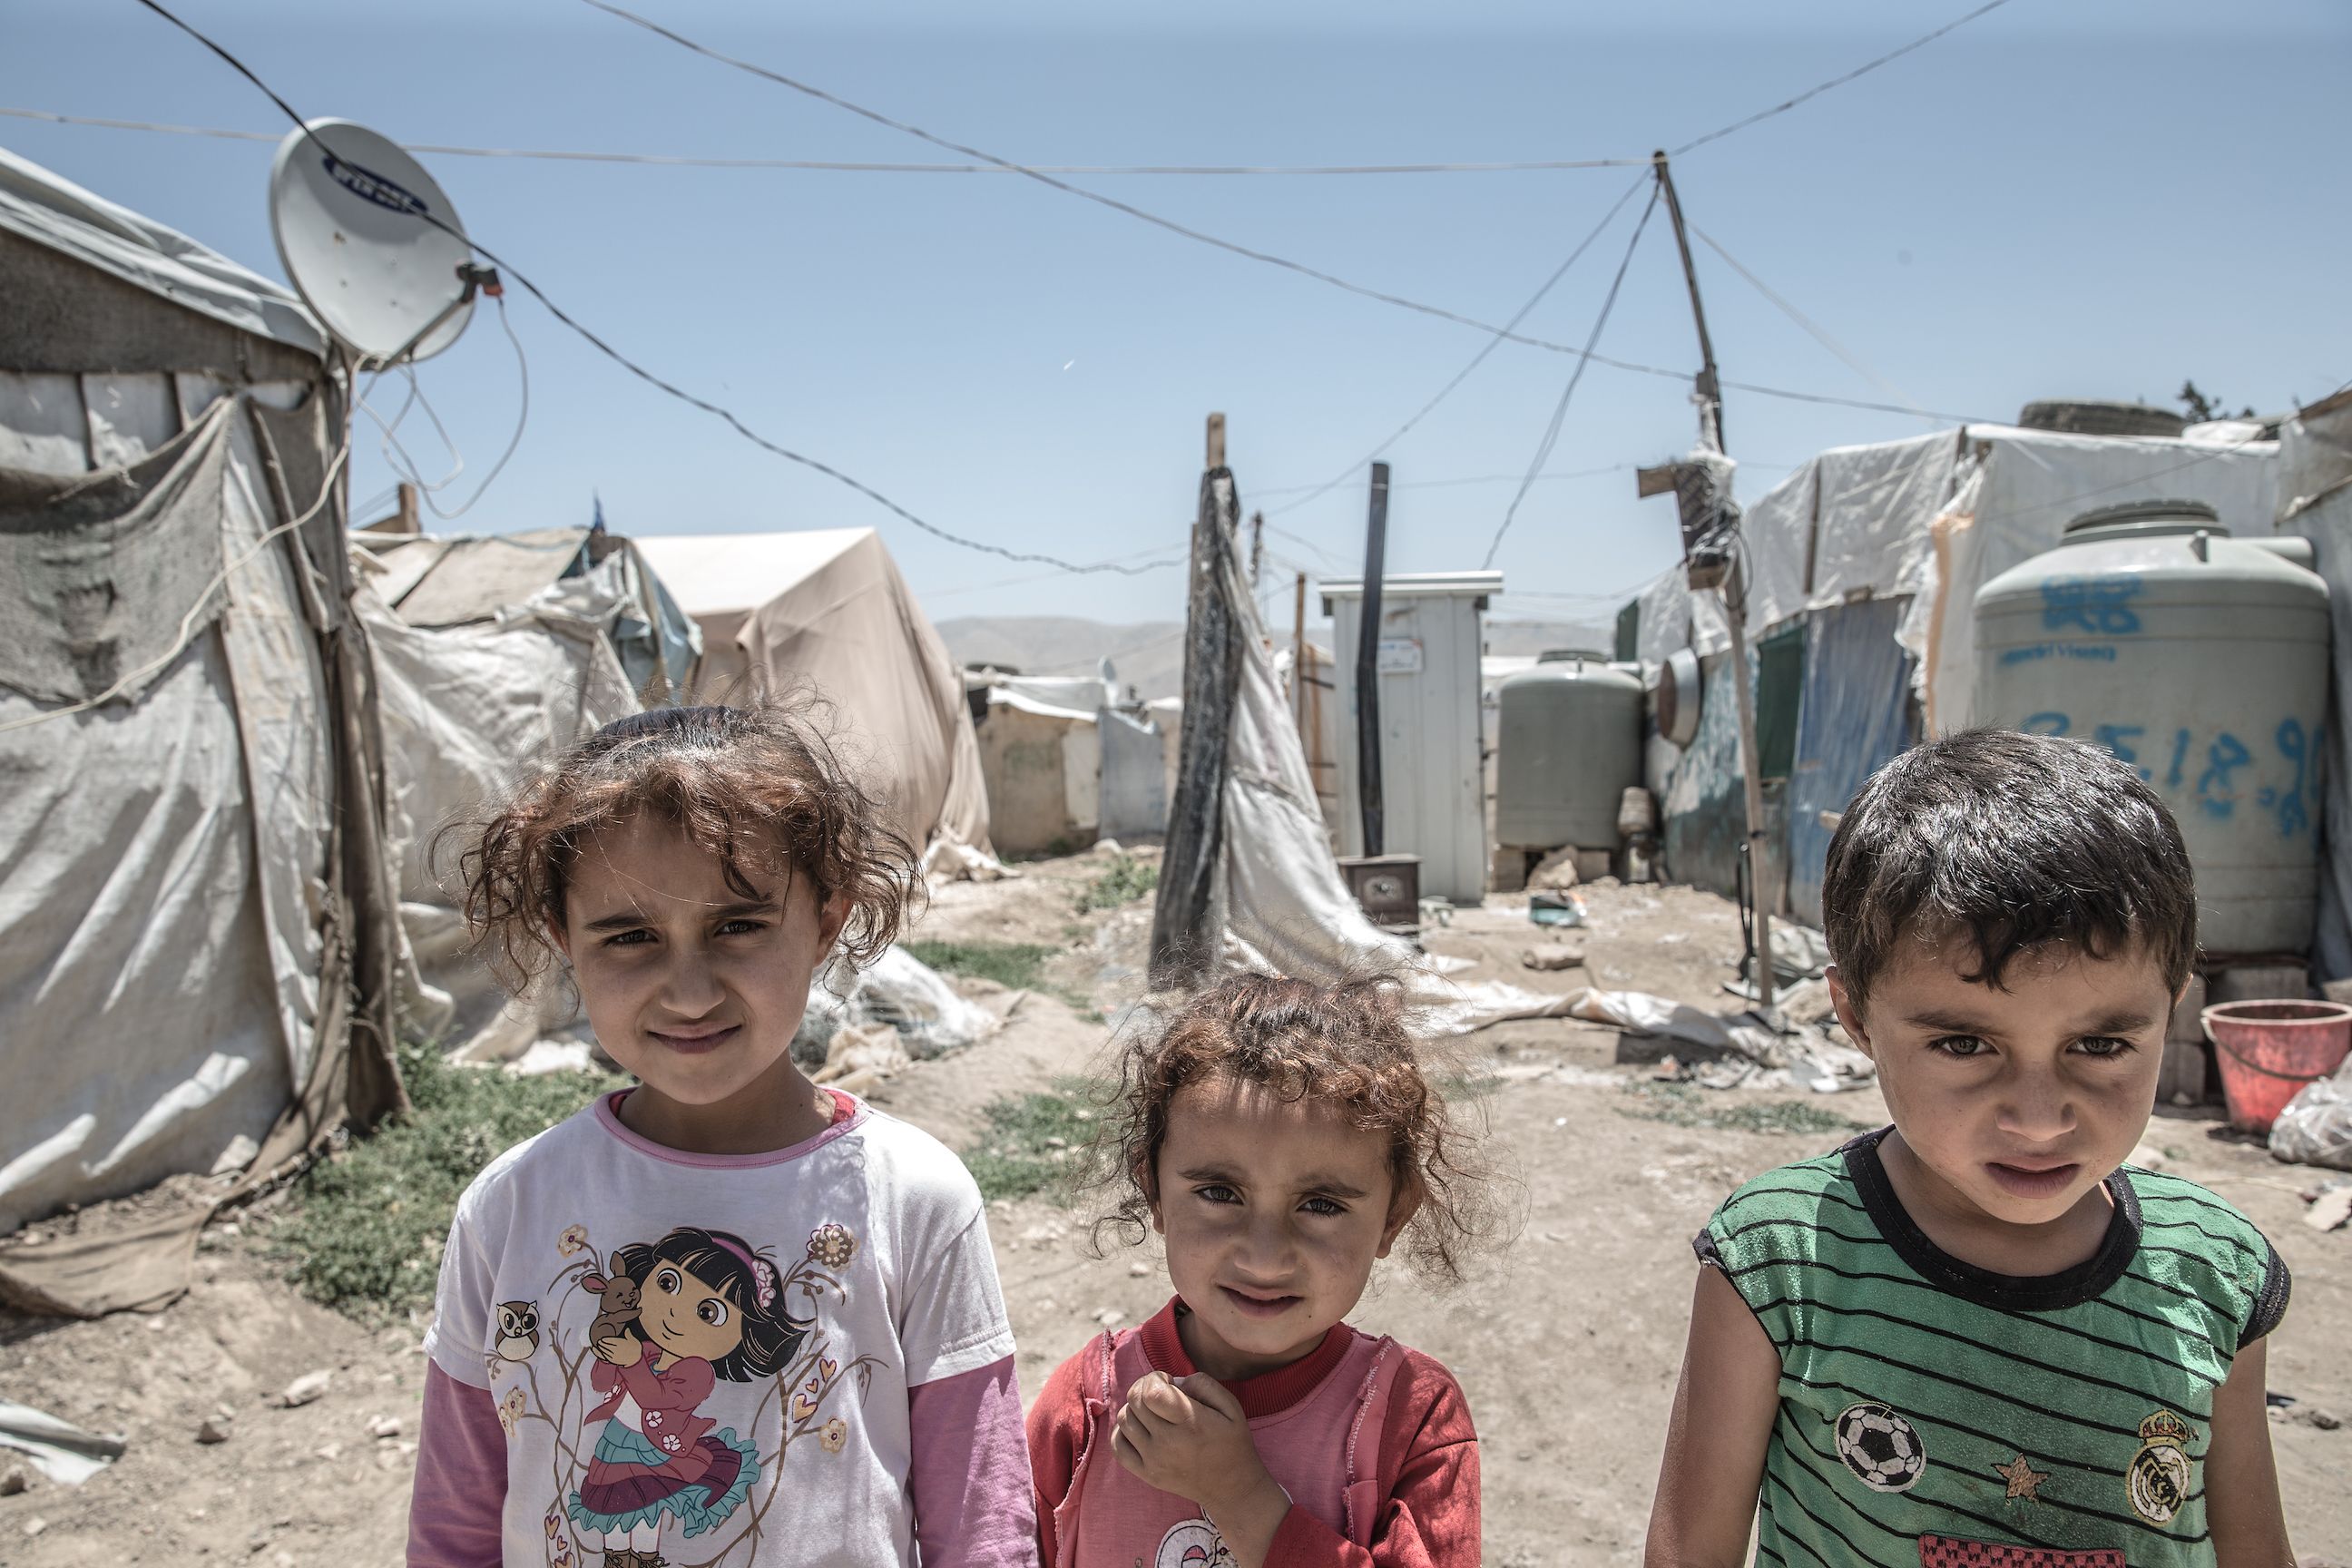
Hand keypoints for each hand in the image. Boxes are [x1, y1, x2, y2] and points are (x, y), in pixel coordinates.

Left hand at [595, 1335, 642, 1366]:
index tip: (602, 1339)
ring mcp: (615, 1356)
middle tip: (598, 1341)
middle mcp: (617, 1350)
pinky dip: (600, 1354)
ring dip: (601, 1349)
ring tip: (598, 1345)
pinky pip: (605, 1357)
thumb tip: (626, 1328)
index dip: (605, 1340)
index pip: (611, 1341)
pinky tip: (598, 1352)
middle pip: (607, 1347)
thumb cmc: (636, 1348)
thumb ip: (628, 1334)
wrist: (637, 1359)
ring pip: (605, 1352)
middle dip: (602, 1344)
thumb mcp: (633, 1339)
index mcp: (621, 1344)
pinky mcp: (613, 1360)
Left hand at [1112, 1373, 1288, 1564]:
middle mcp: (1168, 1443)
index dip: (1154, 1378)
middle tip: (1159, 1392)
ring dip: (1134, 1408)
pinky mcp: (1147, 1475)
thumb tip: (1172, 1382)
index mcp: (1190, 1423)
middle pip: (1134, 1401)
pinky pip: (1118, 1447)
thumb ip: (1203, 1384)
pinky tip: (1139, 1428)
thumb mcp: (1231, 1406)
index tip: (1167, 1381)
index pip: (1150, 1392)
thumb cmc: (1233, 1443)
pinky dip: (1122, 1431)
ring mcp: (1154, 1461)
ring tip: (1152, 1411)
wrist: (1232, 1489)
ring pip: (1124, 1420)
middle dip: (1143, 1387)